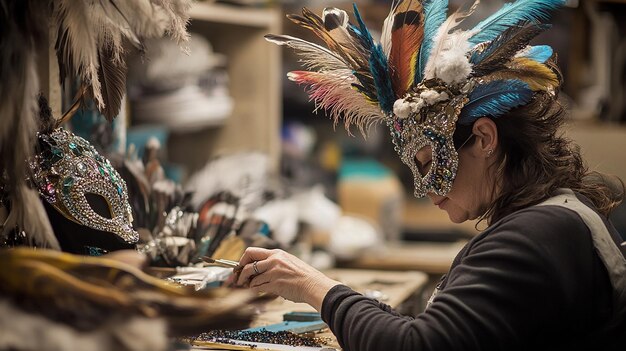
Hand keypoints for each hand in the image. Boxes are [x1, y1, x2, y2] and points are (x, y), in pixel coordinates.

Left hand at [226, 247, 340, 310]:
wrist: (314, 285)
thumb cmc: (303, 276)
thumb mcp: (289, 262)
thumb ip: (274, 262)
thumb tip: (257, 269)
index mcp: (277, 253)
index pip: (251, 252)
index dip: (242, 260)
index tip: (239, 268)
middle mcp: (274, 260)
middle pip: (248, 263)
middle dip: (239, 273)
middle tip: (237, 280)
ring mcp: (274, 272)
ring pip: (252, 278)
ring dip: (247, 285)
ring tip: (247, 288)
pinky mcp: (276, 283)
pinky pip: (258, 287)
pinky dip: (254, 291)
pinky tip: (256, 292)